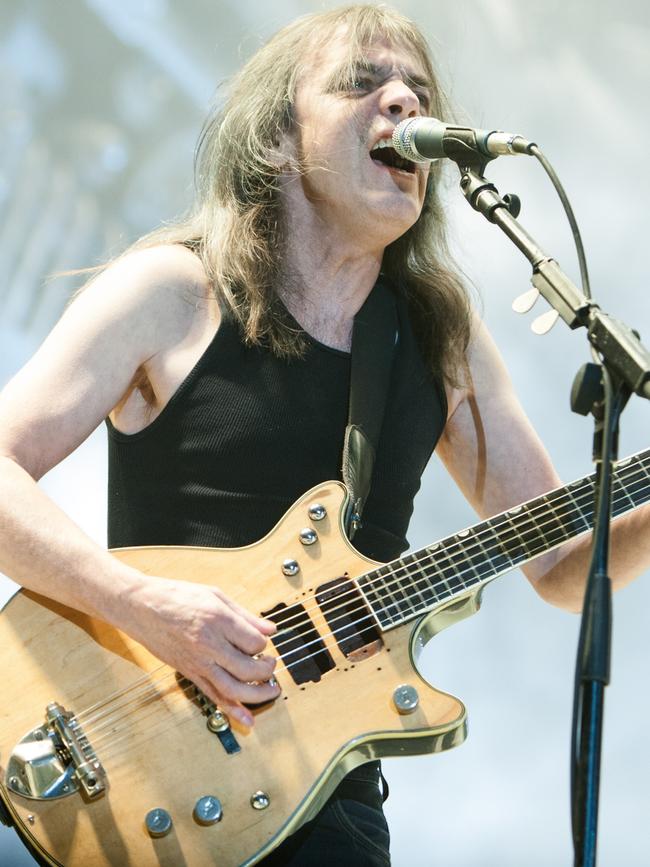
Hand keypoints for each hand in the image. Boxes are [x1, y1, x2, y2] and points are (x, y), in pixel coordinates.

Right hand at [124, 576, 278, 726]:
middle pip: (248, 669)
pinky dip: (232, 710)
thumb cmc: (176, 596)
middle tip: (271, 664)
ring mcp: (197, 663)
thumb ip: (245, 615)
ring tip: (269, 690)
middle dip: (266, 671)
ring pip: (233, 689)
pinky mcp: (189, 674)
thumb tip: (270, 629)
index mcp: (218, 621)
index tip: (261, 640)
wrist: (141, 607)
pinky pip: (213, 696)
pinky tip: (247, 719)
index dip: (264, 643)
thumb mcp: (216, 596)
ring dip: (257, 695)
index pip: (254, 642)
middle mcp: (208, 645)